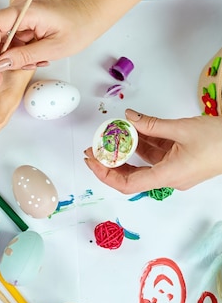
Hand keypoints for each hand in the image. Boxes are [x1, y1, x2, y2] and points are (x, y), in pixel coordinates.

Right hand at [0, 0, 94, 82]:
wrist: (93, 14)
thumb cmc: (80, 26)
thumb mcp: (54, 48)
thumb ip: (24, 57)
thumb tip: (0, 65)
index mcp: (26, 10)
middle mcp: (19, 8)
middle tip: (1, 76)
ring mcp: (21, 13)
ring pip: (3, 39)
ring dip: (12, 57)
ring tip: (33, 64)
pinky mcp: (25, 20)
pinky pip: (14, 39)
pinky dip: (20, 53)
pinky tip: (36, 58)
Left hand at [84, 109, 221, 192]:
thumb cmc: (220, 141)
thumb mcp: (182, 128)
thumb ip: (151, 124)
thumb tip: (129, 118)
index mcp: (168, 176)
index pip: (127, 184)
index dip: (106, 174)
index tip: (92, 161)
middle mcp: (168, 178)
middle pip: (131, 176)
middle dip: (111, 162)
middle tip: (95, 148)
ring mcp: (174, 171)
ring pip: (143, 162)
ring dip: (128, 148)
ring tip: (113, 133)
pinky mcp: (179, 162)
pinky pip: (155, 155)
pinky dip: (143, 143)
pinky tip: (134, 130)